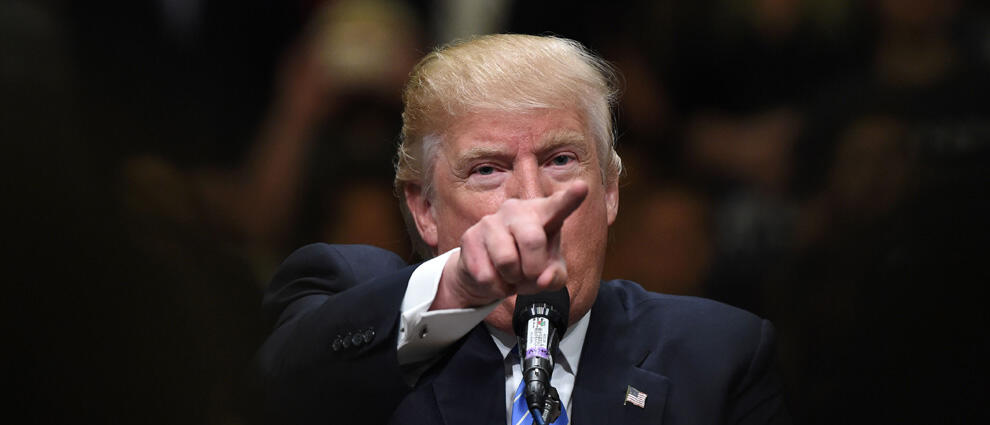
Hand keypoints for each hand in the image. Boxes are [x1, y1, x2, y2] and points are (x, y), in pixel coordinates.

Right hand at [432, 181, 588, 309]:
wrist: (488, 274)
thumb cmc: (526, 265)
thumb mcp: (549, 274)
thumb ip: (555, 277)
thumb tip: (542, 279)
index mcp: (543, 213)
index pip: (559, 204)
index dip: (571, 197)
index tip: (582, 187)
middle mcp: (516, 209)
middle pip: (532, 239)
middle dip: (533, 268)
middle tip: (530, 275)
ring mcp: (491, 220)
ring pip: (506, 260)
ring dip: (511, 278)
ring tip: (510, 274)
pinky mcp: (470, 237)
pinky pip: (486, 274)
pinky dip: (495, 286)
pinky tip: (494, 276)